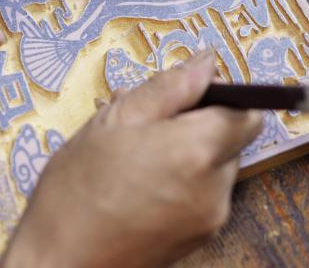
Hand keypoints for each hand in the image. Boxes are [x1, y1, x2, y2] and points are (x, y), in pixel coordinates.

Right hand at [1, 50, 262, 267]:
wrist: (60, 263)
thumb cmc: (77, 192)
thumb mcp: (115, 121)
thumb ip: (169, 87)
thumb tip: (206, 62)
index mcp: (197, 150)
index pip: (248, 112)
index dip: (221, 97)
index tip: (188, 94)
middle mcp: (214, 187)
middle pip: (232, 139)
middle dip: (199, 125)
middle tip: (146, 125)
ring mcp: (210, 217)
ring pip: (216, 168)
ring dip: (189, 155)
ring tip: (136, 157)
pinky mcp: (200, 238)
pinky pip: (204, 196)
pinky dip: (182, 183)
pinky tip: (139, 184)